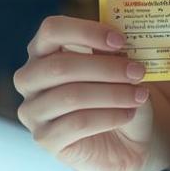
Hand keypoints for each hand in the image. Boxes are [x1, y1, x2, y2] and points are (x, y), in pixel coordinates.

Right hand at [14, 16, 155, 170]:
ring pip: (70, 96)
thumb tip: (117, 46)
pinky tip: (128, 114)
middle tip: (138, 71)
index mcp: (42, 51)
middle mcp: (29, 79)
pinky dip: (109, 116)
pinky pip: (77, 124)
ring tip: (139, 95)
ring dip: (112, 94)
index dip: (86, 31)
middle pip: (60, 66)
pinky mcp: (45, 139)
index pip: (52, 30)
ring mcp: (32, 111)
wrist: (125, 140)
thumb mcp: (118, 69)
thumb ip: (112, 54)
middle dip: (105, 68)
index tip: (120, 41)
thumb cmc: (118, 95)